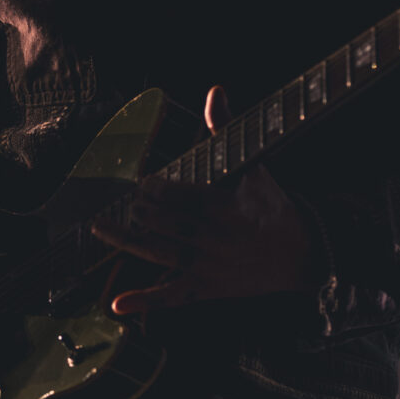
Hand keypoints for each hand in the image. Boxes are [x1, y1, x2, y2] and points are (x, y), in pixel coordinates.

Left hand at [92, 85, 317, 316]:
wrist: (300, 254)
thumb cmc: (271, 204)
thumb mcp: (255, 166)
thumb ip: (227, 129)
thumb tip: (214, 92)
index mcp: (227, 208)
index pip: (184, 197)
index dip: (159, 189)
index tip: (145, 182)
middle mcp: (215, 239)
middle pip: (168, 225)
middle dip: (145, 212)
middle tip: (131, 201)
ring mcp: (207, 267)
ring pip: (160, 254)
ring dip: (127, 242)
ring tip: (100, 227)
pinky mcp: (205, 289)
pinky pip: (171, 298)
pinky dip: (143, 302)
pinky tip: (116, 306)